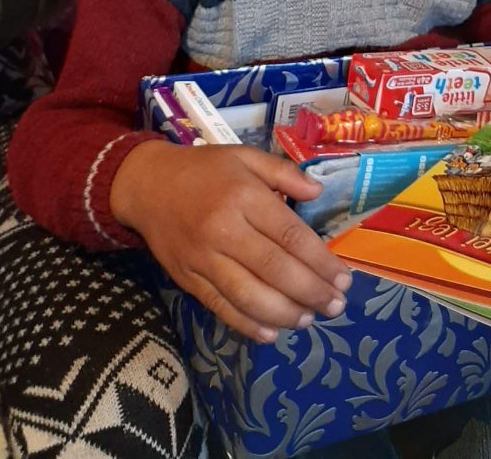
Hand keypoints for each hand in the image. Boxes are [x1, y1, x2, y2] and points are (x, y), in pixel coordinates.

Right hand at [110, 140, 352, 342]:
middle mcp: (224, 229)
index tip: (343, 278)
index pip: (290, 236)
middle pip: (274, 269)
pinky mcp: (187, 279)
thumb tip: (318, 193)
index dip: (321, 262)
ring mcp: (203, 258)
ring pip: (248, 295)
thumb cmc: (203, 169)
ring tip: (309, 320)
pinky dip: (247, 325)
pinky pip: (220, 307)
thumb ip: (283, 173)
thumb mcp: (245, 156)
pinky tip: (271, 333)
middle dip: (311, 292)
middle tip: (336, 306)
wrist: (147, 185)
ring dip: (284, 314)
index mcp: (243, 196)